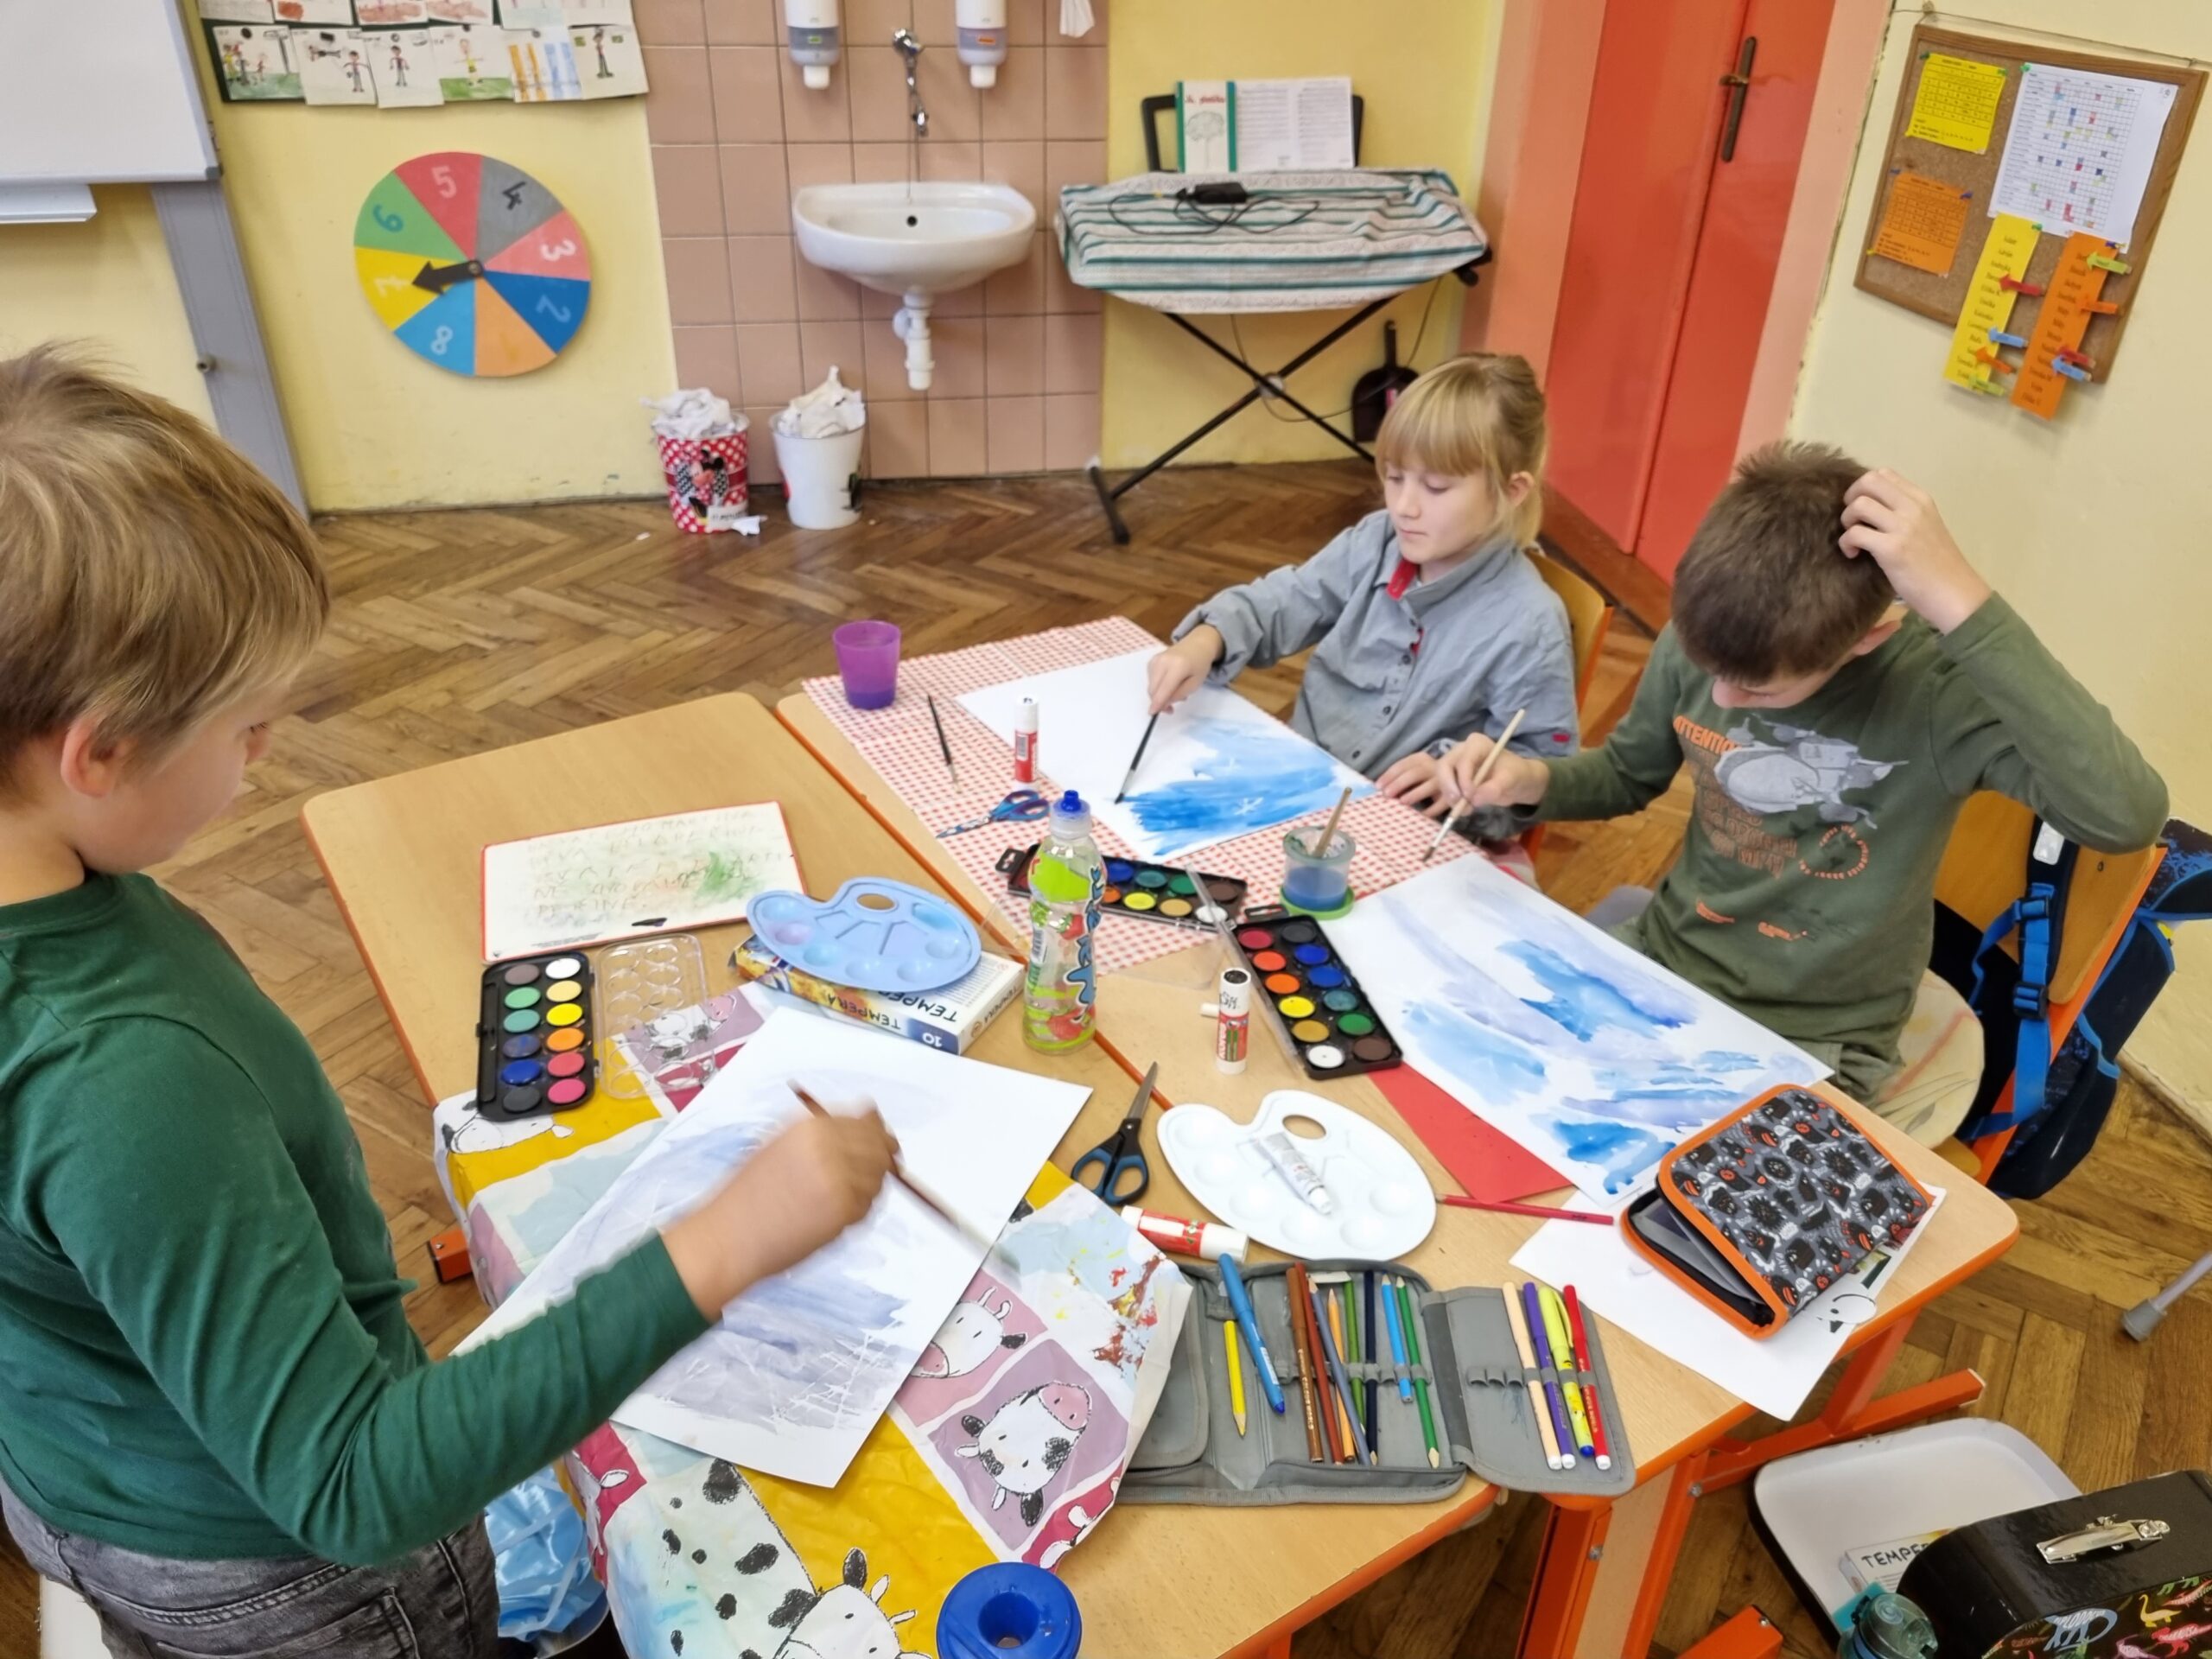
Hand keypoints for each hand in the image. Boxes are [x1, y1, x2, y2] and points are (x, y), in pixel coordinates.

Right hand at [660, 1108, 899, 1317]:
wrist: (727, 1237)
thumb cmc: (749, 1195)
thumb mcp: (781, 1145)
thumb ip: (826, 1130)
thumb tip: (870, 1114)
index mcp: (811, 1127)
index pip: (867, 1121)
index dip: (878, 1134)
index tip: (881, 1145)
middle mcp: (827, 1147)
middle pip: (880, 1147)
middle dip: (882, 1159)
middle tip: (870, 1176)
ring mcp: (838, 1179)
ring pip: (878, 1179)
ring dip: (869, 1188)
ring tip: (839, 1199)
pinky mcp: (842, 1211)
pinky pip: (867, 1207)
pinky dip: (858, 1212)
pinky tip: (832, 1217)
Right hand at [1148, 628, 1220, 713]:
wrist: (1196, 645)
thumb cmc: (1199, 665)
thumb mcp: (1195, 684)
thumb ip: (1179, 694)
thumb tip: (1164, 703)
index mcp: (1177, 666)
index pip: (1164, 688)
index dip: (1158, 702)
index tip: (1152, 713)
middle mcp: (1163, 661)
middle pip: (1153, 689)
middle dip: (1159, 702)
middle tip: (1170, 709)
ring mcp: (1155, 660)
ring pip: (1151, 686)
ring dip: (1159, 695)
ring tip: (1175, 691)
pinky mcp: (1152, 661)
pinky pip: (1151, 680)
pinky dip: (1158, 686)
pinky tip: (1169, 682)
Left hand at [1376, 750, 1450, 816]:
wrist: (1457, 776)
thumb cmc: (1426, 777)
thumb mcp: (1415, 771)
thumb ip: (1401, 776)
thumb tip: (1381, 789)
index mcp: (1421, 759)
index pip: (1404, 764)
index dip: (1390, 775)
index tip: (1378, 786)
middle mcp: (1434, 767)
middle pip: (1415, 773)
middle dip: (1399, 783)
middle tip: (1387, 794)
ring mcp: (1445, 780)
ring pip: (1430, 786)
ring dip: (1415, 793)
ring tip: (1403, 802)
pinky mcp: (1452, 794)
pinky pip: (1441, 803)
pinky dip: (1431, 810)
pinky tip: (1420, 815)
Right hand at [1437, 735, 1549, 811]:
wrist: (1516, 782)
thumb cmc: (1516, 775)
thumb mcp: (1510, 780)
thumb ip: (1494, 788)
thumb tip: (1474, 800)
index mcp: (1476, 744)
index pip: (1463, 760)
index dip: (1463, 779)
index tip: (1470, 796)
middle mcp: (1461, 751)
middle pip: (1444, 766)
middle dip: (1448, 786)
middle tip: (1457, 803)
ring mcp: (1455, 764)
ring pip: (1441, 779)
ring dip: (1448, 796)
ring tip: (1465, 810)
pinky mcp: (1453, 778)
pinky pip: (1444, 789)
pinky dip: (1448, 801)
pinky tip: (1460, 811)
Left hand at [1839, 469, 1991, 632]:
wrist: (1954, 592)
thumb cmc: (1937, 565)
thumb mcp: (1925, 527)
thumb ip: (1904, 513)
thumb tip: (1871, 507)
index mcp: (1921, 499)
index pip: (1884, 474)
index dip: (1863, 488)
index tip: (1863, 509)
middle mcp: (1913, 507)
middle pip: (1868, 480)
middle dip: (1851, 498)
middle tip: (1853, 520)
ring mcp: (1903, 526)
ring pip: (1858, 504)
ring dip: (1847, 521)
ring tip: (1853, 539)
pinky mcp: (1892, 548)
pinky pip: (1854, 533)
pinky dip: (1846, 543)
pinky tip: (1853, 555)